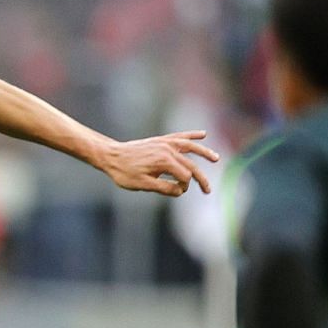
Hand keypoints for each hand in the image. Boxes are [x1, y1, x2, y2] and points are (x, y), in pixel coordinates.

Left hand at [96, 131, 217, 195]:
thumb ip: (164, 188)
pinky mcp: (160, 140)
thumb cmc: (124, 173)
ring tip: (216, 159)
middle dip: (201, 179)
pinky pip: (180, 136)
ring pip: (190, 147)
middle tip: (208, 191)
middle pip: (190, 164)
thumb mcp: (143, 185)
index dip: (183, 187)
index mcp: (164, 161)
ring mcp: (164, 143)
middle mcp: (167, 149)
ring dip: (204, 153)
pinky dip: (191, 135)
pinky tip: (203, 134)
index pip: (184, 176)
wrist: (110, 156)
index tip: (175, 192)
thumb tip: (181, 190)